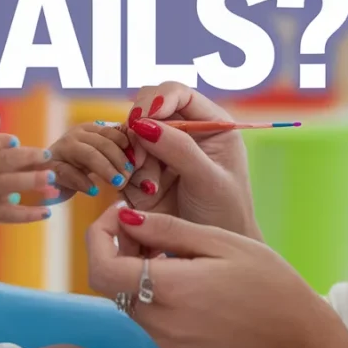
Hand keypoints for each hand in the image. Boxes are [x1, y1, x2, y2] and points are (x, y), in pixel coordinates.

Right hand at [0, 112, 55, 226]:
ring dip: (32, 183)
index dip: (1, 141)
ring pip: (8, 187)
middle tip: (47, 154)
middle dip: (26, 158)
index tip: (16, 140)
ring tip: (53, 179)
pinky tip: (46, 212)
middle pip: (2, 163)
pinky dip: (28, 214)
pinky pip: (10, 214)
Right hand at [46, 122, 135, 197]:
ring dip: (106, 169)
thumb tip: (141, 152)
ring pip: (88, 154)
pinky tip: (94, 191)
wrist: (45, 181)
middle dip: (120, 160)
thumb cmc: (77, 169)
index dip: (128, 146)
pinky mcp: (50, 167)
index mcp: (89, 129)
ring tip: (118, 183)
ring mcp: (61, 150)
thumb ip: (116, 152)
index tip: (139, 162)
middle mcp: (75, 135)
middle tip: (129, 177)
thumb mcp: (98, 158)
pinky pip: (68, 172)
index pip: (113, 132)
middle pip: (103, 143)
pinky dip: (83, 182)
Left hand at [86, 203, 328, 347]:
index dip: (99, 235)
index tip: (121, 213)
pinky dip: (149, 286)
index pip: (101, 267)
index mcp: (169, 290)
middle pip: (108, 281)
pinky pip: (145, 312)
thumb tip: (124, 217)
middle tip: (146, 224)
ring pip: (124, 296)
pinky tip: (180, 271)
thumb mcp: (219, 241)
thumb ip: (166, 229)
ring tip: (170, 246)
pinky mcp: (173, 347)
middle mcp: (158, 321)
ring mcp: (164, 339)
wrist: (293, 335)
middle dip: (116, 247)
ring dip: (133, 267)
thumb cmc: (265, 280)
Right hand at [119, 83, 257, 238]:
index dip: (158, 99)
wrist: (209, 253)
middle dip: (139, 131)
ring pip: (131, 137)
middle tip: (140, 159)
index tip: (144, 117)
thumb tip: (144, 124)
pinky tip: (147, 193)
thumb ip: (180, 149)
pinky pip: (123, 161)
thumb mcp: (208, 181)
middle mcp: (184, 133)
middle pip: (147, 110)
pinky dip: (128, 175)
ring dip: (135, 158)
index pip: (178, 94)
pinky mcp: (143, 172)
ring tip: (151, 186)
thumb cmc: (224, 214)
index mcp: (211, 124)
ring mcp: (161, 152)